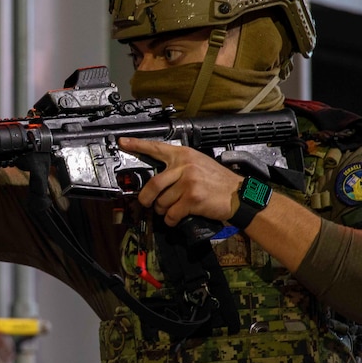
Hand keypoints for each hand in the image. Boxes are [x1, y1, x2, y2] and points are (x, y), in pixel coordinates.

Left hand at [117, 137, 241, 225]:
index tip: (123, 142)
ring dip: (163, 210)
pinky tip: (177, 218)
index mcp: (184, 155)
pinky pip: (171, 214)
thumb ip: (179, 166)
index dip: (137, 145)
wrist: (238, 195)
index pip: (156, 148)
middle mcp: (184, 166)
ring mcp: (188, 182)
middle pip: (152, 185)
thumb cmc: (218, 181)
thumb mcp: (199, 164)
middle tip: (146, 203)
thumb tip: (157, 178)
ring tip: (172, 209)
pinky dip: (171, 220)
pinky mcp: (192, 198)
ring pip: (161, 202)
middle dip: (146, 199)